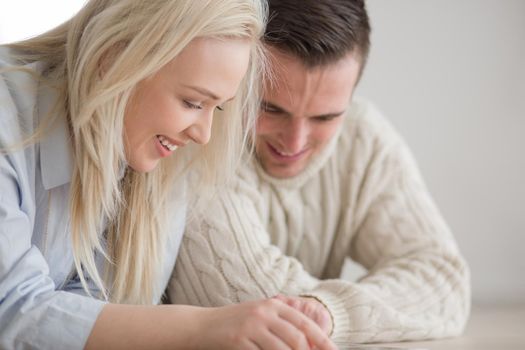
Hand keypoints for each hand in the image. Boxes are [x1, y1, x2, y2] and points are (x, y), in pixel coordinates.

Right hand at [195, 298, 336, 349]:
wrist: (200, 325)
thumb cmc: (234, 323)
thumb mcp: (259, 315)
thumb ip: (281, 324)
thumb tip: (308, 343)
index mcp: (272, 305)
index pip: (305, 324)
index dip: (323, 341)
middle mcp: (264, 313)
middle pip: (297, 339)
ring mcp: (250, 326)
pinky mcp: (238, 341)